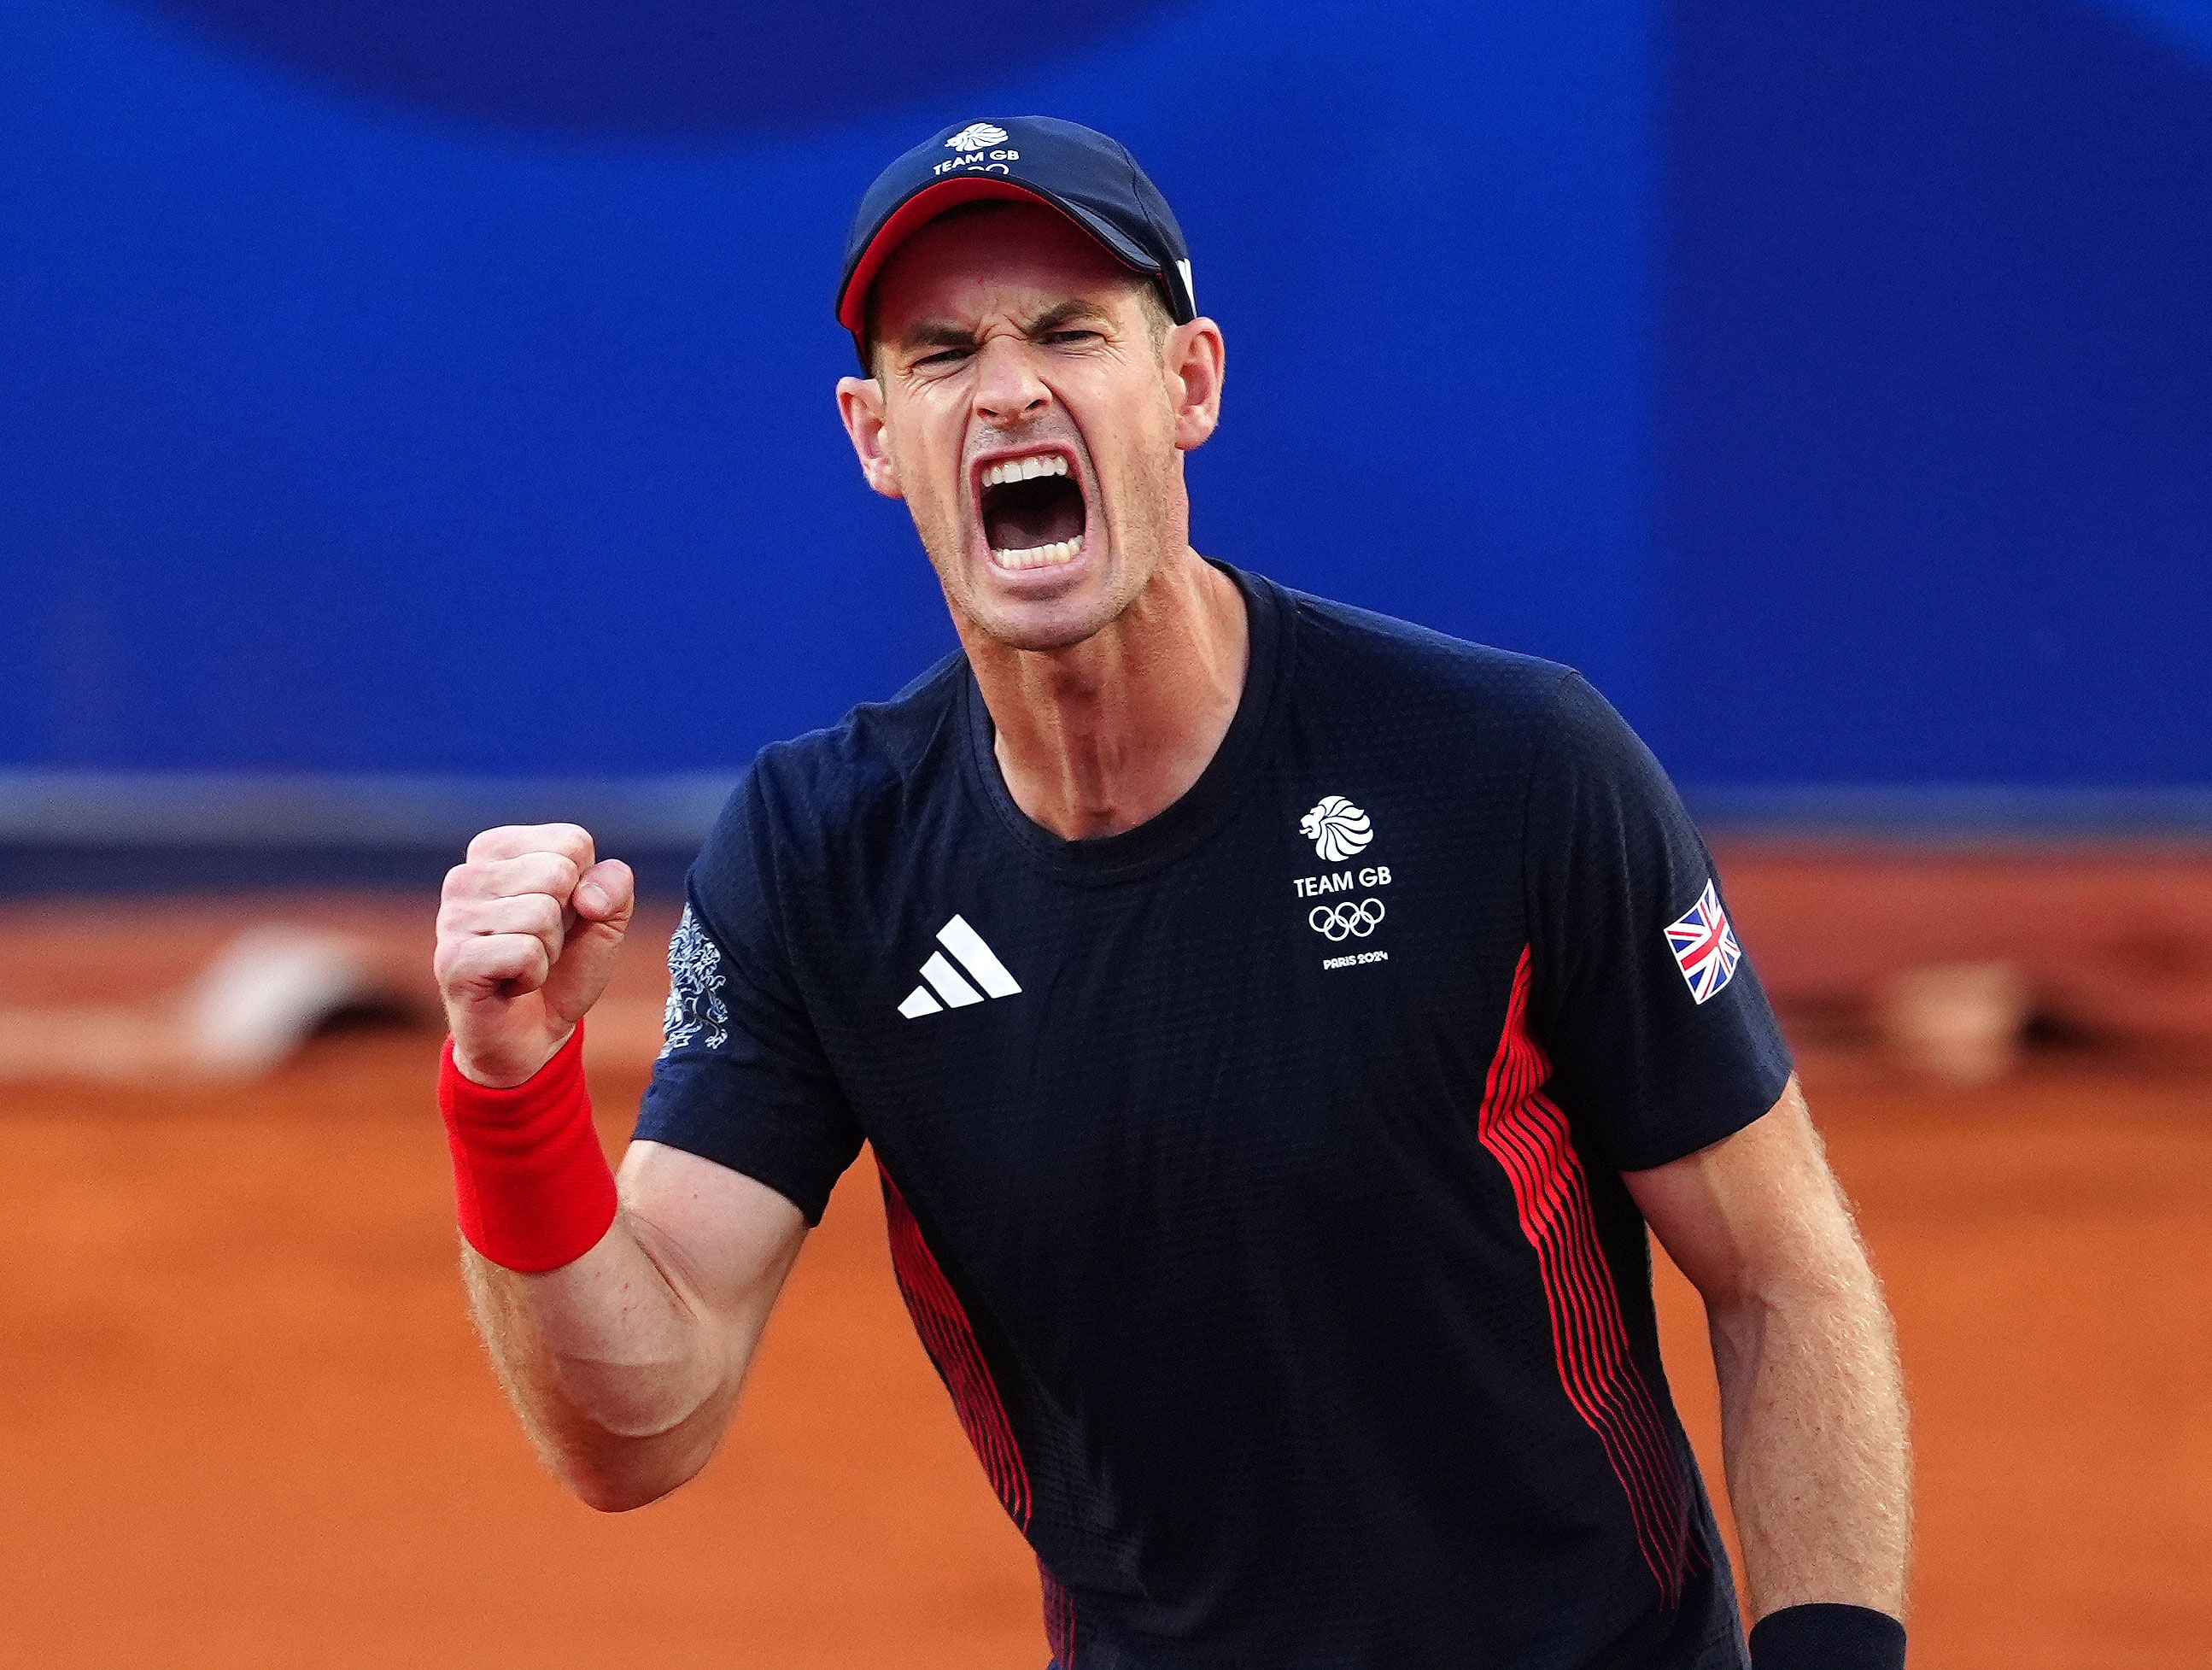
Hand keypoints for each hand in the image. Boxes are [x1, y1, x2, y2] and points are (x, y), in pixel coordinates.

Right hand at [435, 824, 634, 1087]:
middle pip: (558, 873)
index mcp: (497, 850)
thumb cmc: (564, 968)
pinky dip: (533, 975)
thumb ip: (614, 886)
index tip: (562, 916)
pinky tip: (511, 985)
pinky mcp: (453, 960)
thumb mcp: (604, 919)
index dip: (585, 887)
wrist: (532, 1037)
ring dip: (549, 951)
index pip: (572, 841)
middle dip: (566, 920)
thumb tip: (586, 895)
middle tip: (542, 946)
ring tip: (525, 965)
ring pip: (541, 914)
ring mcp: (452, 917)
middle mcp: (465, 875)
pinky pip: (524, 952)